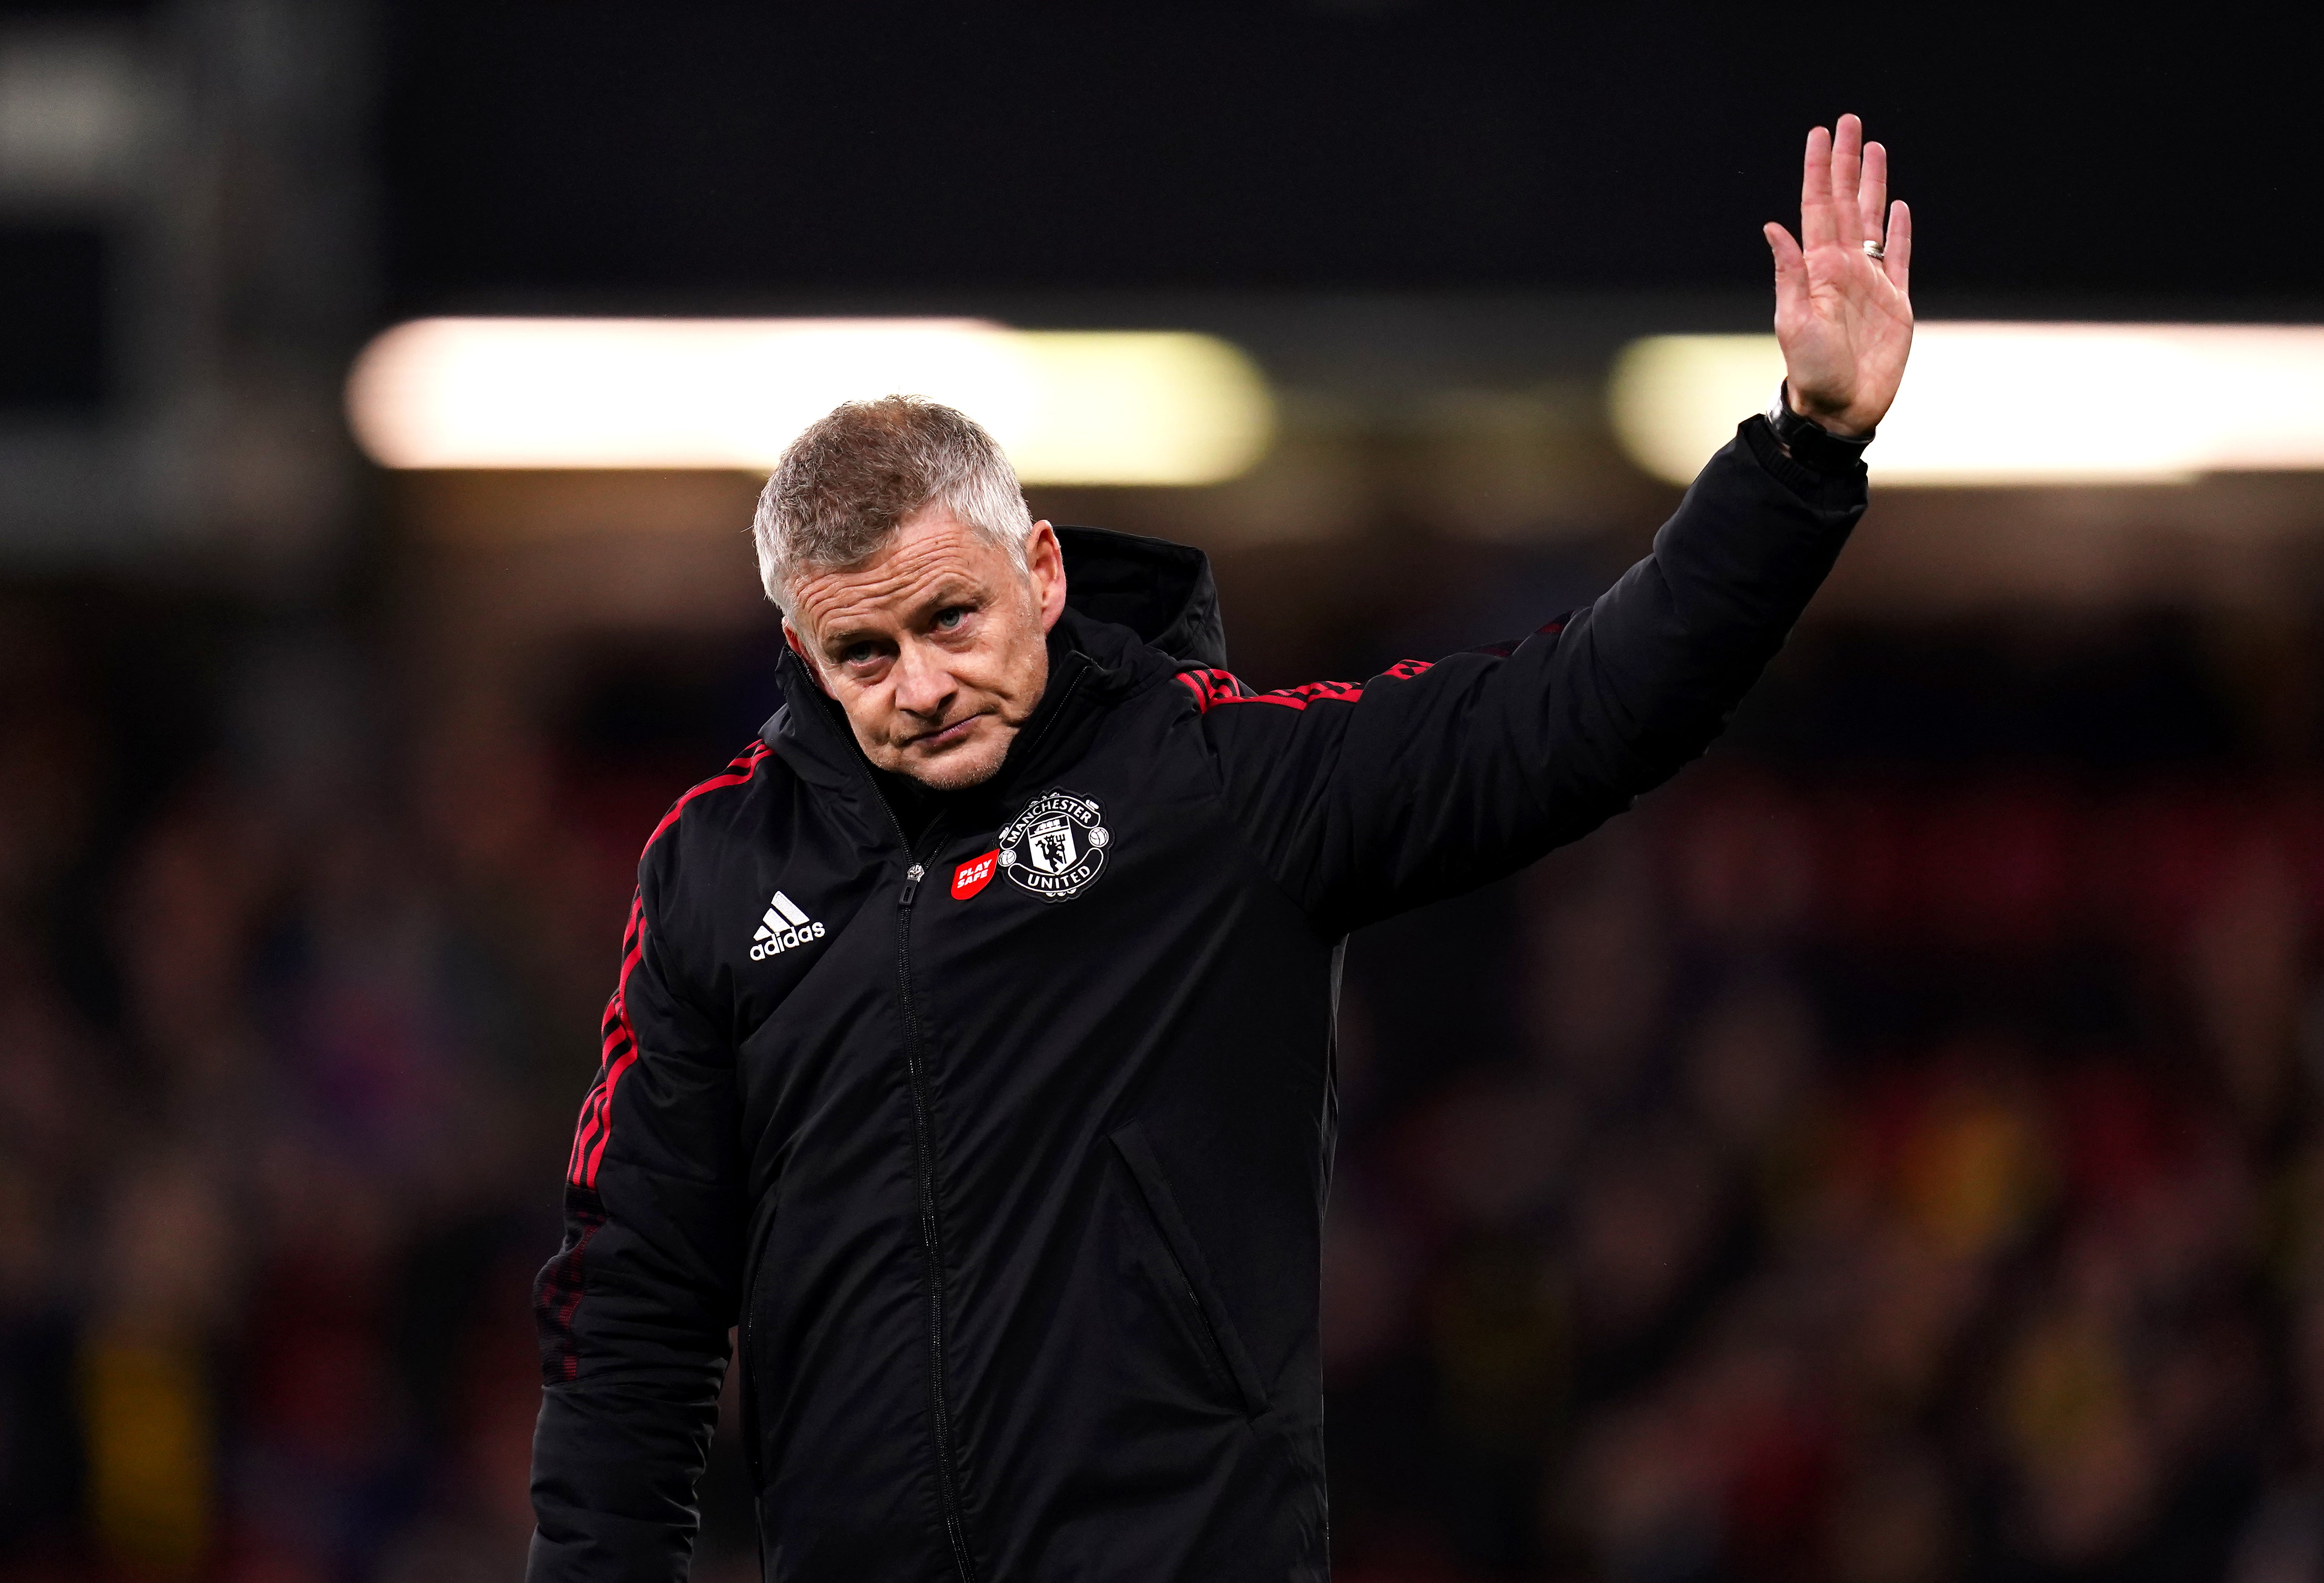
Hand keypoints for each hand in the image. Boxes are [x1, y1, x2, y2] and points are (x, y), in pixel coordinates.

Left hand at [1764, 113, 1912, 436]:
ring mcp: (1870, 282)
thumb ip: (1789, 274)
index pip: (1818, 207)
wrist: (1840, 408)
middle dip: (1846, 162)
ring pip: (1874, 219)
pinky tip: (1900, 207)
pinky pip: (1900, 257)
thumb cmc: (1812, 372)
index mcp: (1818, 268)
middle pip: (1847, 202)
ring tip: (1873, 148)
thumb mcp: (1794, 323)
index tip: (1818, 134)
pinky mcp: (1895, 302)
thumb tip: (1772, 228)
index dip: (1818, 170)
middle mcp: (1843, 268)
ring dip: (1873, 184)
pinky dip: (1901, 231)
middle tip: (1848, 122)